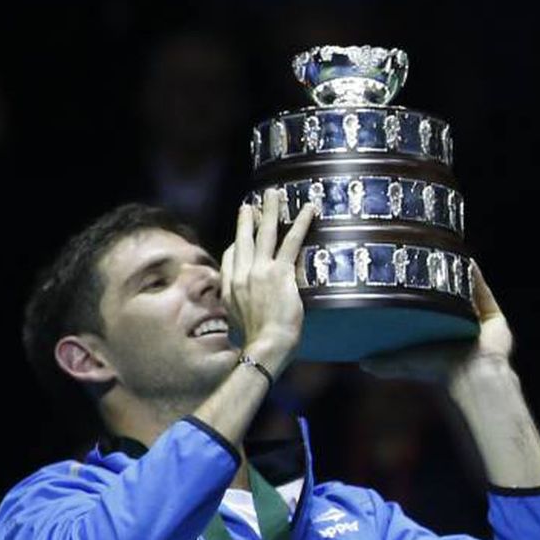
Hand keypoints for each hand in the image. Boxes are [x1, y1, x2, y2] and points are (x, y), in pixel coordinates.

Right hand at [221, 191, 315, 376]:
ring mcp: (260, 271)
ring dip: (271, 210)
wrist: (264, 346)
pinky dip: (301, 223)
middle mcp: (241, 274)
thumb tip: (244, 305)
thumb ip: (238, 306)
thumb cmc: (256, 341)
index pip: (231, 256)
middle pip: (244, 239)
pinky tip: (309, 209)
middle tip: (253, 202)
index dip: (236, 242)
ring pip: (265, 233)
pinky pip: (292, 242)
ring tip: (275, 193)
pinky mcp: (280, 273)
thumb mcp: (237, 321)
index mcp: (230, 286)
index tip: (240, 233)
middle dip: (249, 218)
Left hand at [360, 265, 513, 384]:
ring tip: (447, 254)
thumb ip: (387, 364)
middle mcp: (459, 327)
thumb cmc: (438, 369)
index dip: (420, 297)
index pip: (429, 313)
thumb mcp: (406, 363)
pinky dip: (476, 276)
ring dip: (459, 276)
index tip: (408, 278)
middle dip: (441, 284)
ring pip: (467, 293)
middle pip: (449, 300)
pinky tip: (467, 260)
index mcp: (440, 336)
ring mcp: (477, 320)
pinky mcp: (492, 315)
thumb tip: (362, 363)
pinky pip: (484, 291)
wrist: (470, 373)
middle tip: (427, 261)